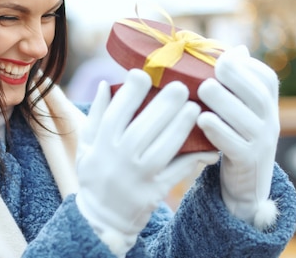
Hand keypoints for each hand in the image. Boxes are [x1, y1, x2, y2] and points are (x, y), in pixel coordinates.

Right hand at [76, 69, 217, 255]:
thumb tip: (107, 83)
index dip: (130, 92)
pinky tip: (208, 145)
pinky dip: (194, 158)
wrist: (102, 221)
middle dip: (164, 106)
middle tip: (182, 86)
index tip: (144, 73)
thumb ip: (96, 115)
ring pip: (162, 149)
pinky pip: (177, 172)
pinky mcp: (154, 193)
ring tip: (196, 108)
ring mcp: (137, 177)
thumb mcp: (87, 146)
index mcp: (101, 144)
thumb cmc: (96, 176)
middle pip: (143, 128)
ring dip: (181, 127)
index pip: (115, 113)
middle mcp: (118, 159)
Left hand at [197, 45, 279, 229]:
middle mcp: (270, 121)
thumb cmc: (237, 135)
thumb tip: (235, 49)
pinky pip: (234, 145)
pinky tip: (202, 119)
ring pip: (246, 119)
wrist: (247, 184)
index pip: (266, 79)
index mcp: (268, 103)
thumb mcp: (242, 109)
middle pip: (258, 95)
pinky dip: (218, 131)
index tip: (224, 58)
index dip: (246, 66)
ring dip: (224, 101)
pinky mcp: (247, 162)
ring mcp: (261, 143)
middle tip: (214, 69)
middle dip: (236, 78)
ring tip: (204, 89)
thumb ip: (237, 83)